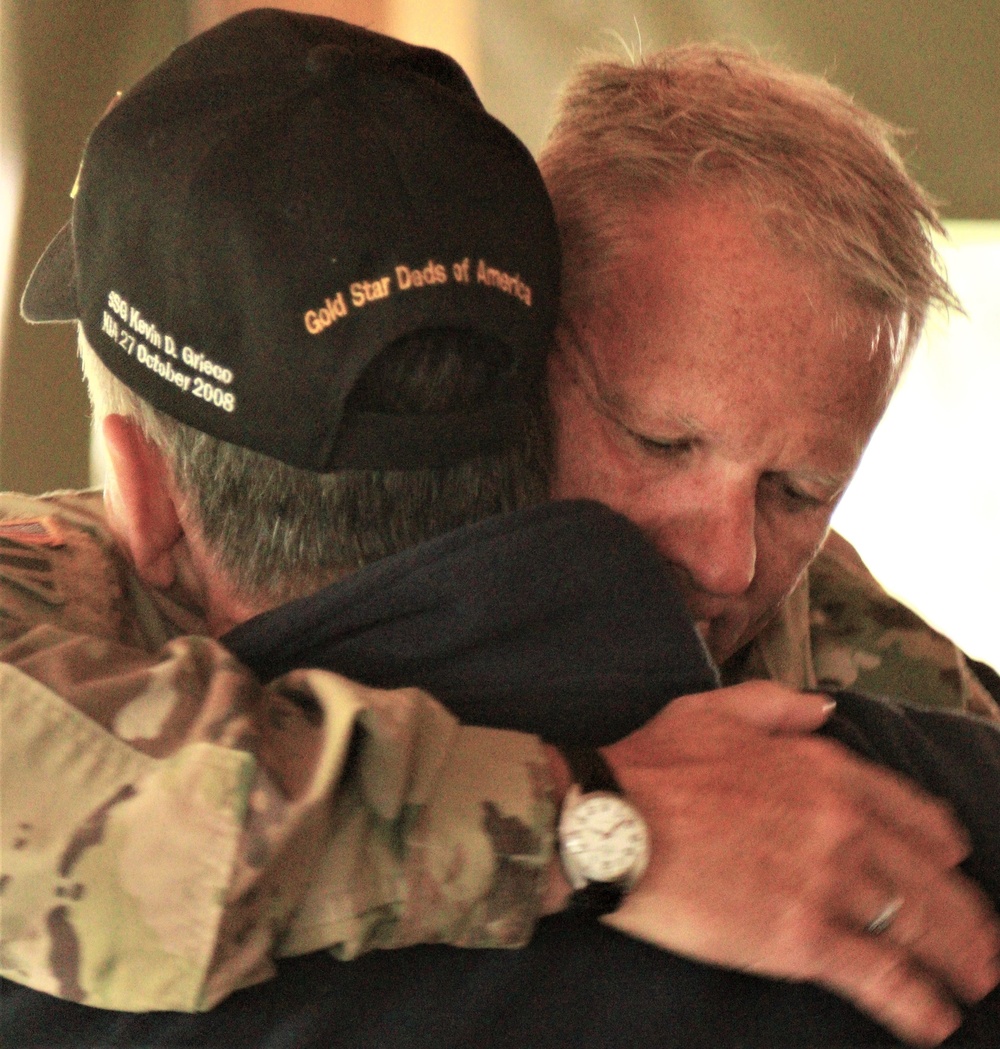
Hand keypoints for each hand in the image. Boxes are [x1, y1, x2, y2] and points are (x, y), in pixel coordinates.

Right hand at [600, 682, 999, 1047]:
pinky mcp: (802, 937)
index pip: (908, 810)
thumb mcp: (716, 709)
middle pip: (926, 876)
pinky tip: (935, 1020)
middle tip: (985, 945)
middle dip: (964, 915)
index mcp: (823, 769)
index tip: (955, 860)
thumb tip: (825, 709)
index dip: (939, 841)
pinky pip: (879, 975)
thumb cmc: (655, 763)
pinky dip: (916, 1001)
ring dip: (957, 959)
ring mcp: (827, 881)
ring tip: (977, 983)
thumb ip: (779, 705)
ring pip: (916, 925)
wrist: (614, 817)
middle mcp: (841, 823)